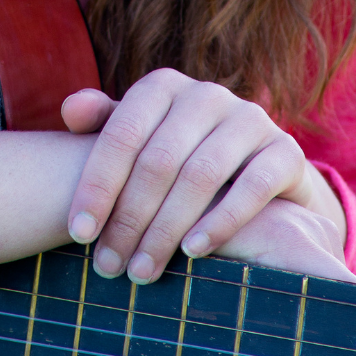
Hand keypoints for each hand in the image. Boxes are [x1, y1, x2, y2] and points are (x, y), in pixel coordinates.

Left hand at [61, 69, 347, 284]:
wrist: (257, 169)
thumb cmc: (178, 155)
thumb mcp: (140, 137)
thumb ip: (103, 125)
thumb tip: (70, 110)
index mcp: (163, 86)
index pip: (122, 134)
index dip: (97, 185)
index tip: (78, 234)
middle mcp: (207, 95)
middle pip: (159, 160)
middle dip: (129, 218)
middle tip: (108, 266)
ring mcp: (251, 119)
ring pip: (201, 175)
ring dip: (166, 229)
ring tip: (143, 269)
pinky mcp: (286, 151)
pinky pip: (253, 187)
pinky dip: (220, 222)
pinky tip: (193, 251)